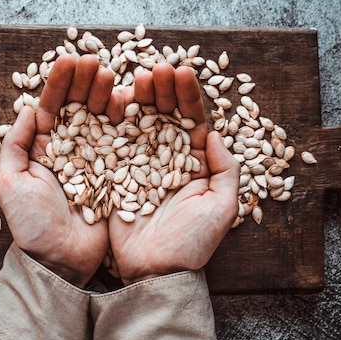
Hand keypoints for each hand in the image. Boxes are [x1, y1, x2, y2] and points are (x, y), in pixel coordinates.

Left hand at [0, 54, 122, 287]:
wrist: (60, 261)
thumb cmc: (31, 225)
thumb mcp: (10, 182)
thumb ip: (16, 144)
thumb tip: (26, 107)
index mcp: (43, 149)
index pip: (51, 107)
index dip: (60, 84)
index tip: (69, 59)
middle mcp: (69, 150)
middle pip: (78, 107)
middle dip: (85, 82)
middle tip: (94, 61)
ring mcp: (94, 160)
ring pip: (101, 120)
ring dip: (105, 96)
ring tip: (111, 76)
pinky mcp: (115, 173)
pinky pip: (121, 143)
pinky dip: (125, 122)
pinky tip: (129, 101)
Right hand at [108, 63, 240, 284]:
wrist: (155, 271)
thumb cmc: (192, 243)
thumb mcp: (223, 206)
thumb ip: (226, 169)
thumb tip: (215, 132)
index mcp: (196, 162)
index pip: (193, 120)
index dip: (189, 95)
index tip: (183, 72)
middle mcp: (168, 157)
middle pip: (165, 114)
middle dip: (163, 89)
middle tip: (159, 68)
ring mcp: (141, 163)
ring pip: (140, 122)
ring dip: (140, 98)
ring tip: (139, 77)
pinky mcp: (116, 172)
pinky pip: (116, 141)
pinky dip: (115, 119)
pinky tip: (115, 98)